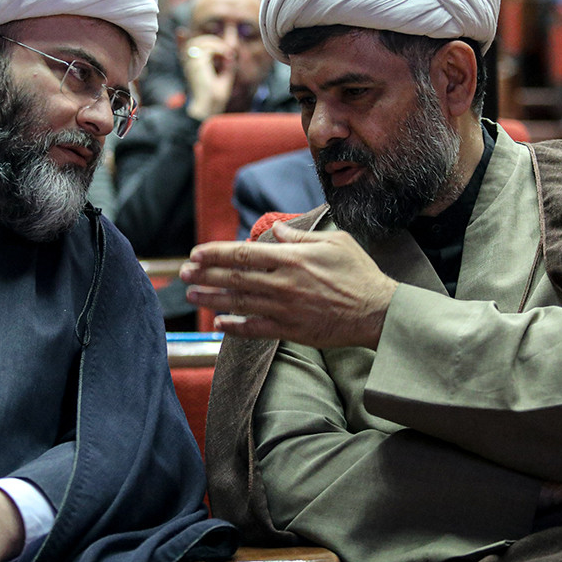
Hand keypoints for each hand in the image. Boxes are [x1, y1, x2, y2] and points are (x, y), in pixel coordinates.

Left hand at [179, 221, 396, 347]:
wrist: (378, 312)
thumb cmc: (359, 273)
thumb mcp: (335, 242)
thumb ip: (301, 237)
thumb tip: (276, 232)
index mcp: (292, 258)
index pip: (243, 253)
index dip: (215, 253)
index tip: (195, 253)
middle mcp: (283, 283)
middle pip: (234, 277)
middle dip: (204, 274)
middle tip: (183, 273)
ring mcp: (285, 309)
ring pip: (239, 303)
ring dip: (211, 298)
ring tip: (191, 295)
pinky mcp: (291, 330)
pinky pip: (255, 329)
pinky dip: (234, 327)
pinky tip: (218, 324)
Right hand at [180, 34, 236, 121]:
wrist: (209, 107)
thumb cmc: (214, 97)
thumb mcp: (223, 77)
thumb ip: (225, 65)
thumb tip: (230, 53)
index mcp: (191, 69)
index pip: (182, 50)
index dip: (180, 41)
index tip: (180, 32)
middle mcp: (188, 65)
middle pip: (195, 43)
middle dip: (212, 41)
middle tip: (226, 50)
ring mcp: (191, 63)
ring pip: (201, 42)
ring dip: (216, 44)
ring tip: (226, 53)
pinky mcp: (197, 63)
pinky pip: (209, 48)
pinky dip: (220, 49)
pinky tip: (226, 56)